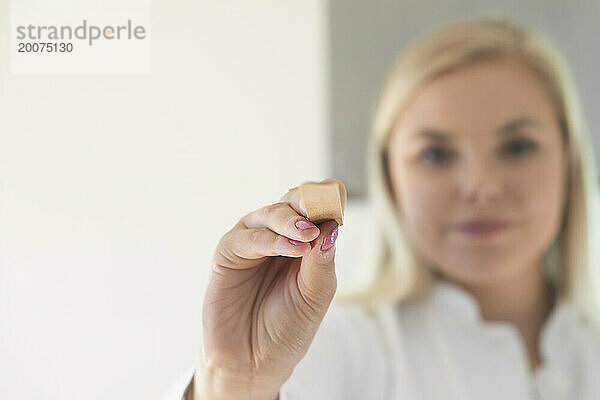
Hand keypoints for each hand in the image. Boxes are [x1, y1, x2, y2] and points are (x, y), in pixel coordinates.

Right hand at [195, 178, 345, 398]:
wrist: (255, 362)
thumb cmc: (288, 328)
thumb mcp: (316, 294)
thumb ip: (322, 259)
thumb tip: (333, 225)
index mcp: (304, 241)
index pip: (317, 207)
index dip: (327, 198)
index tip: (339, 196)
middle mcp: (277, 235)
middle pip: (293, 202)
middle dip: (308, 202)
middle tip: (322, 212)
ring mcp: (251, 243)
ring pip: (270, 214)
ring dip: (290, 221)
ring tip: (307, 234)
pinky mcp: (227, 254)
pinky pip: (246, 238)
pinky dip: (269, 239)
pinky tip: (291, 248)